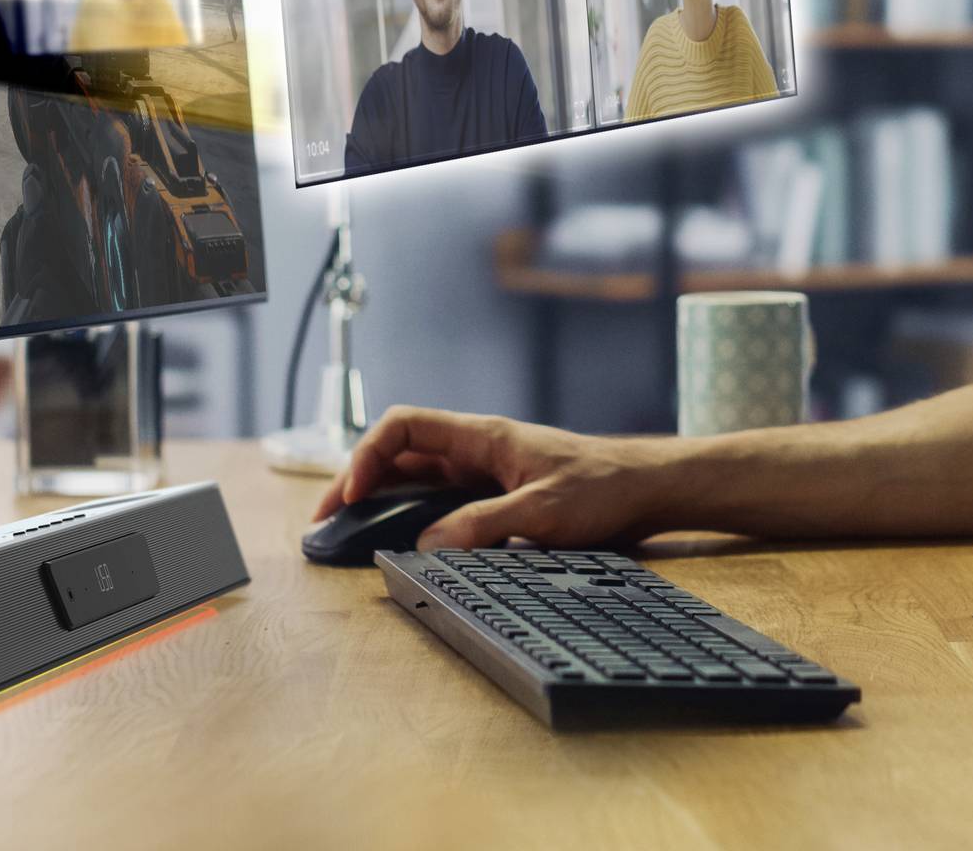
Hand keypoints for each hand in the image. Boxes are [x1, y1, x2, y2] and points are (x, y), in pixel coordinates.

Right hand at [311, 406, 671, 550]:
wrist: (647, 489)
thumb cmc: (605, 488)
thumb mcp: (544, 511)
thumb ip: (484, 525)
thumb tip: (427, 544)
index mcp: (483, 437)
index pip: (405, 427)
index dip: (368, 456)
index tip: (351, 496)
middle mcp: (477, 450)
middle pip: (399, 453)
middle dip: (356, 481)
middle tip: (325, 521)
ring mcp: (484, 472)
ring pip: (415, 477)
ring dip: (378, 499)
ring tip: (347, 532)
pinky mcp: (496, 495)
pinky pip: (440, 499)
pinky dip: (410, 514)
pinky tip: (397, 538)